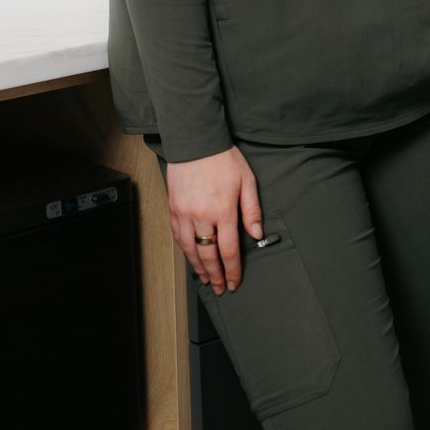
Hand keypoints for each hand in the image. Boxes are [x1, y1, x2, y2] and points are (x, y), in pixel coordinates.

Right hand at [165, 146, 263, 294]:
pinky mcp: (173, 208)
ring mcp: (184, 213)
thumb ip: (252, 210)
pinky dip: (185, 251)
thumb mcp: (247, 181)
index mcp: (223, 210)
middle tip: (221, 288)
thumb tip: (256, 233)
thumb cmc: (223, 159)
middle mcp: (201, 216)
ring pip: (190, 250)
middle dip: (216, 275)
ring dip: (199, 268)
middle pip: (208, 255)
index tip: (235, 282)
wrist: (196, 141)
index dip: (233, 270)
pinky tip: (191, 257)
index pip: (229, 250)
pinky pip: (177, 237)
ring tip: (206, 279)